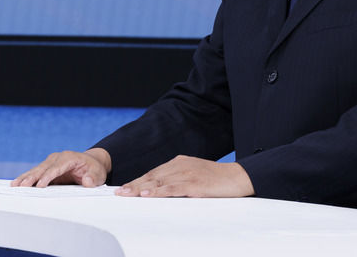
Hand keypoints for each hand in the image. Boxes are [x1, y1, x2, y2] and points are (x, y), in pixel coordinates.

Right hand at [11, 148, 110, 187]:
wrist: (91, 163)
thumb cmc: (94, 170)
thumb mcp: (98, 175)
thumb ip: (93, 178)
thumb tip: (87, 181)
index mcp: (71, 158)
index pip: (58, 167)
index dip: (49, 176)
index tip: (40, 185)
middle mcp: (59, 157)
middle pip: (44, 167)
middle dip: (33, 177)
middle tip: (22, 186)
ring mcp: (52, 161)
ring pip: (37, 169)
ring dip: (26, 177)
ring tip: (15, 185)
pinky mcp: (47, 167)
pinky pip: (36, 173)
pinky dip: (26, 177)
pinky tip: (17, 183)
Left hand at [115, 155, 253, 197]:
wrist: (237, 177)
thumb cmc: (216, 180)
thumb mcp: (194, 177)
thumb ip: (178, 181)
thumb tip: (161, 191)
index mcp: (180, 162)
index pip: (154, 172)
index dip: (138, 180)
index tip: (124, 188)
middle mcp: (181, 165)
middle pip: (153, 176)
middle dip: (134, 184)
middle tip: (119, 193)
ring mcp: (187, 173)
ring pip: (159, 181)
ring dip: (141, 188)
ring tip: (126, 194)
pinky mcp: (194, 183)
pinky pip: (173, 188)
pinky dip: (158, 191)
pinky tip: (148, 194)